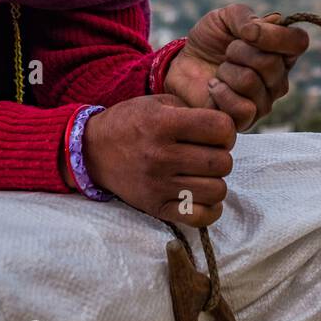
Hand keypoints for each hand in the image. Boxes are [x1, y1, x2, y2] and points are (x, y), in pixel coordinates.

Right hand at [81, 94, 235, 227]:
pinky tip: (201, 195)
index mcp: (163, 124)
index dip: (226, 130)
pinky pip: (200, 217)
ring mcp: (158, 185)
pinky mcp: (155, 207)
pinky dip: (209, 208)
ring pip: (217, 190)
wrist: (93, 150)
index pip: (221, 128)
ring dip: (216, 181)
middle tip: (207, 153)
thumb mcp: (158, 103)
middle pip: (222, 162)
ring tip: (202, 174)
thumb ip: (193, 111)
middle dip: (221, 155)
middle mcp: (160, 155)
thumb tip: (227, 129)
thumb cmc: (131, 123)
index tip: (216, 133)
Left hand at [164, 5, 309, 130]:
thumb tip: (258, 30)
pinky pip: (242, 108)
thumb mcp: (225, 17)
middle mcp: (279, 80)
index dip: (274, 35)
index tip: (248, 31)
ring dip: (226, 71)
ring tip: (220, 72)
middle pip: (271, 63)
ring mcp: (264, 102)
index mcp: (282, 52)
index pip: (298, 42)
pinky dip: (220, 92)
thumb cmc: (210, 41)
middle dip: (238, 51)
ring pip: (250, 82)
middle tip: (227, 53)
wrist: (183, 64)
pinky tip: (214, 87)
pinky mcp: (245, 121)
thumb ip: (245, 17)